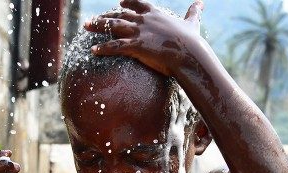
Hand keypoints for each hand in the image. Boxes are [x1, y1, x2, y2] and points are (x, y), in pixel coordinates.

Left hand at [84, 0, 204, 76]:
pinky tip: (93, 50)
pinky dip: (103, 48)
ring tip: (85, 26)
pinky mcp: (135, 46)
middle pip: (120, 14)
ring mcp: (138, 32)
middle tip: (92, 19)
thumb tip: (202, 2)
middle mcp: (144, 19)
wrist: (189, 53)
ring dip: (97, 26)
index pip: (138, 3)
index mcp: (155, 13)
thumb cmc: (191, 40)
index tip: (119, 3)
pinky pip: (115, 46)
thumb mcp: (192, 22)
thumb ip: (194, 12)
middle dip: (105, 16)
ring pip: (113, 26)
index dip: (127, 2)